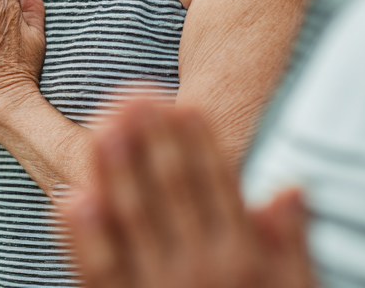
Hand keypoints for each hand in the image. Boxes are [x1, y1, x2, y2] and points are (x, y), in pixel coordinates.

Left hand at [61, 98, 316, 287]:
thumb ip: (292, 245)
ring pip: (131, 219)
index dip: (196, 141)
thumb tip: (290, 187)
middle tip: (134, 94)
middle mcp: (201, 271)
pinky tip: (71, 200)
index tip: (182, 104)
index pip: (217, 184)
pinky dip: (84, 238)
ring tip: (103, 125)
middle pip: (171, 189)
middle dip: (152, 138)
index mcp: (243, 260)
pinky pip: (99, 272)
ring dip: (116, 170)